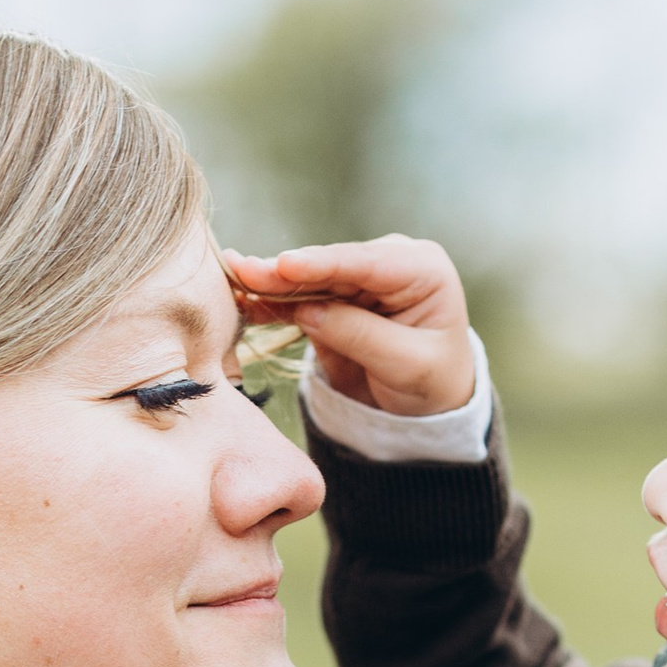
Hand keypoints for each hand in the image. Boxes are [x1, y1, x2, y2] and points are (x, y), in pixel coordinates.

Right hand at [221, 234, 474, 418]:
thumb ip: (360, 335)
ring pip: (310, 278)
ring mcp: (359, 277)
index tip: (285, 264)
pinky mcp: (335, 296)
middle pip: (331, 265)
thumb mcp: (408, 364)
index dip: (322, 263)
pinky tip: (243, 298)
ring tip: (234, 278)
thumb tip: (309, 311)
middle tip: (243, 271)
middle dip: (286, 271)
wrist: (428, 403)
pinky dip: (272, 300)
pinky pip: (299, 296)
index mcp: (422, 269)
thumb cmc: (432, 381)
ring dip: (271, 282)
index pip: (366, 263)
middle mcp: (389, 262)